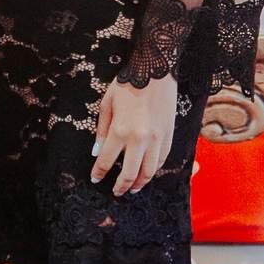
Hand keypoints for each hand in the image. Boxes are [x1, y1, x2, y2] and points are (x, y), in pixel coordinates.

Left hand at [90, 74, 176, 195]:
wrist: (154, 71)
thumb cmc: (127, 85)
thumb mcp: (107, 105)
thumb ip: (102, 131)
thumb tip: (97, 152)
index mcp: (120, 131)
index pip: (106, 161)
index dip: (99, 173)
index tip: (95, 178)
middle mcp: (140, 139)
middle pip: (129, 173)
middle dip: (121, 186)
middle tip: (116, 191)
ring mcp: (157, 140)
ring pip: (148, 171)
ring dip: (139, 183)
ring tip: (132, 188)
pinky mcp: (169, 136)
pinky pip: (161, 160)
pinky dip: (153, 170)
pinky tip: (146, 172)